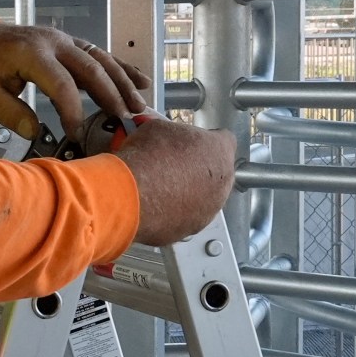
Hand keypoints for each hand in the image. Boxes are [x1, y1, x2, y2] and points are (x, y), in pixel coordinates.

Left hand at [0, 22, 148, 137]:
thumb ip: (10, 113)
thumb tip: (35, 132)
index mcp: (31, 52)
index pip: (60, 83)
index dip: (71, 109)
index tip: (75, 131)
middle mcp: (53, 42)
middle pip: (90, 67)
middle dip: (111, 95)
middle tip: (125, 119)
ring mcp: (63, 40)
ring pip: (101, 59)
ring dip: (122, 82)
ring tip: (139, 106)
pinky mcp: (69, 44)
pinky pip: (99, 55)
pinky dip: (120, 68)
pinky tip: (140, 81)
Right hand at [113, 118, 236, 243]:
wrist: (131, 194)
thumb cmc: (148, 158)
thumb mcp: (158, 128)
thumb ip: (173, 133)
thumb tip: (165, 136)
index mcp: (220, 152)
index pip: (225, 141)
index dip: (206, 140)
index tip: (192, 142)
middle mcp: (222, 183)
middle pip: (217, 173)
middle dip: (198, 169)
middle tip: (173, 164)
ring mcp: (209, 210)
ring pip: (204, 199)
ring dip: (188, 192)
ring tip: (161, 186)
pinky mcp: (190, 228)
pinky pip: (186, 218)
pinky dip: (174, 212)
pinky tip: (155, 204)